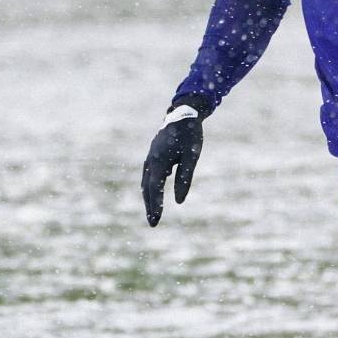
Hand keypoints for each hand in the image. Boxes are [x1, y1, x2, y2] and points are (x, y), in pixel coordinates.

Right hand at [141, 104, 203, 226]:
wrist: (184, 114)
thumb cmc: (190, 135)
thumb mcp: (192, 156)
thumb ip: (185, 178)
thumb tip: (179, 201)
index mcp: (159, 161)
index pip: (155, 189)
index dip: (156, 205)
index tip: (156, 220)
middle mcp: (151, 160)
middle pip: (147, 188)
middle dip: (150, 206)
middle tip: (153, 223)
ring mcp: (150, 157)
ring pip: (146, 182)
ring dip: (149, 198)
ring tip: (153, 213)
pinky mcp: (153, 155)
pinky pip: (148, 176)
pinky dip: (150, 188)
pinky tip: (154, 195)